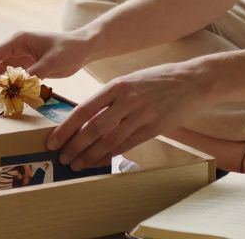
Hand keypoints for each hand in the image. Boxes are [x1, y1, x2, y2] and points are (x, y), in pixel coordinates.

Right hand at [0, 30, 93, 97]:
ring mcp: (18, 57)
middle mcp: (14, 47)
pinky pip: (7, 76)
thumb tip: (16, 86)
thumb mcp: (53, 62)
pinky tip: (3, 97)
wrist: (83, 48)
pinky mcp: (24, 66)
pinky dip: (3, 86)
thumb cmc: (69, 50)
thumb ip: (35, 73)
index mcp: (18, 40)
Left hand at [44, 61, 209, 170]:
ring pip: (109, 141)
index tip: (53, 140)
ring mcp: (141, 116)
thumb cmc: (157, 79)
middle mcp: (127, 100)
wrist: (191, 81)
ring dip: (90, 155)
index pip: (84, 110)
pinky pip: (126, 145)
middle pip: (93, 128)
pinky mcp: (153, 128)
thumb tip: (85, 117)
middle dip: (74, 146)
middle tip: (61, 157)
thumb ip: (109, 98)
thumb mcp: (129, 81)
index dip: (66, 128)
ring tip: (76, 164)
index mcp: (116, 86)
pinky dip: (110, 156)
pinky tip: (98, 162)